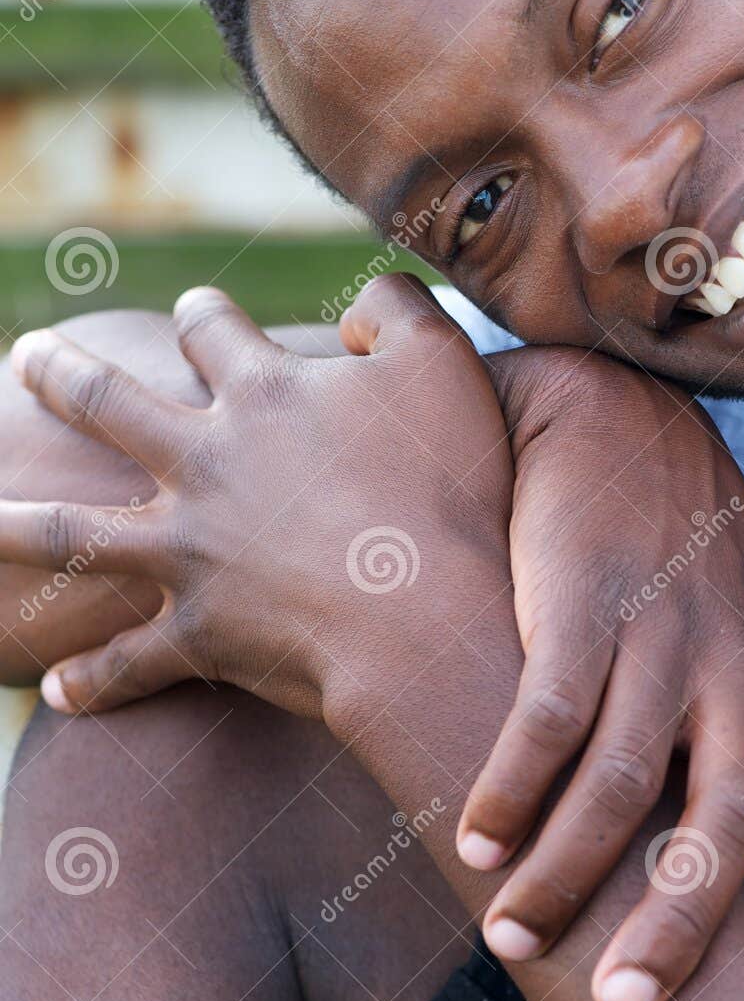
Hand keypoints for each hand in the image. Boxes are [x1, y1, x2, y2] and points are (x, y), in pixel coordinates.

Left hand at [0, 277, 513, 737]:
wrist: (423, 618)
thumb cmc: (444, 489)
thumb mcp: (443, 366)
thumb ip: (397, 311)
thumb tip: (358, 307)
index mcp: (261, 394)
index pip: (215, 331)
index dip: (206, 313)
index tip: (196, 308)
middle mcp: (206, 464)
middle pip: (109, 405)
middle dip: (62, 375)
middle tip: (26, 356)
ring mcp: (190, 551)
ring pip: (73, 532)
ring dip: (11, 523)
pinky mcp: (198, 633)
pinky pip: (131, 661)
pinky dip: (92, 679)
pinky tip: (53, 692)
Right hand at [451, 346, 743, 1000]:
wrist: (615, 401)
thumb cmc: (666, 538)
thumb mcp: (727, 627)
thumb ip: (720, 723)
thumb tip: (681, 841)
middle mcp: (732, 662)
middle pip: (730, 814)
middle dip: (684, 919)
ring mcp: (661, 626)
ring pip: (627, 777)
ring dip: (567, 869)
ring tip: (511, 936)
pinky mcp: (582, 593)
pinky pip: (547, 712)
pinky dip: (511, 783)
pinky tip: (472, 834)